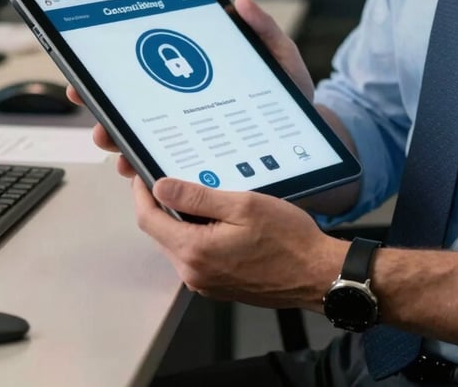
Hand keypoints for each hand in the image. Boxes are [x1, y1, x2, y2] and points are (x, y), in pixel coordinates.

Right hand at [68, 0, 315, 177]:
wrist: (311, 138)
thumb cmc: (290, 96)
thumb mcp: (280, 58)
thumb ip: (263, 30)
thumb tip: (240, 0)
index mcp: (195, 80)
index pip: (147, 75)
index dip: (114, 75)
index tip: (89, 76)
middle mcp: (184, 110)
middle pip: (133, 110)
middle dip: (104, 110)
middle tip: (93, 109)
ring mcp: (189, 139)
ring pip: (142, 141)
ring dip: (121, 141)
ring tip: (115, 142)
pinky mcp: (200, 166)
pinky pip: (167, 169)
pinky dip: (148, 168)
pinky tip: (141, 167)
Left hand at [134, 175, 346, 308]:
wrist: (316, 274)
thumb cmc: (287, 238)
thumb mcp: (244, 205)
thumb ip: (198, 198)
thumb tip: (161, 187)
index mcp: (194, 251)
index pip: (149, 220)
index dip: (141, 193)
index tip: (143, 172)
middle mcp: (192, 273)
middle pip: (160, 233)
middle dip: (161, 204)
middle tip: (174, 175)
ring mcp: (205, 282)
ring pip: (179, 244)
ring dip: (182, 219)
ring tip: (201, 193)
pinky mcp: (218, 285)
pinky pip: (196, 255)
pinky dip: (198, 234)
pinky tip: (218, 218)